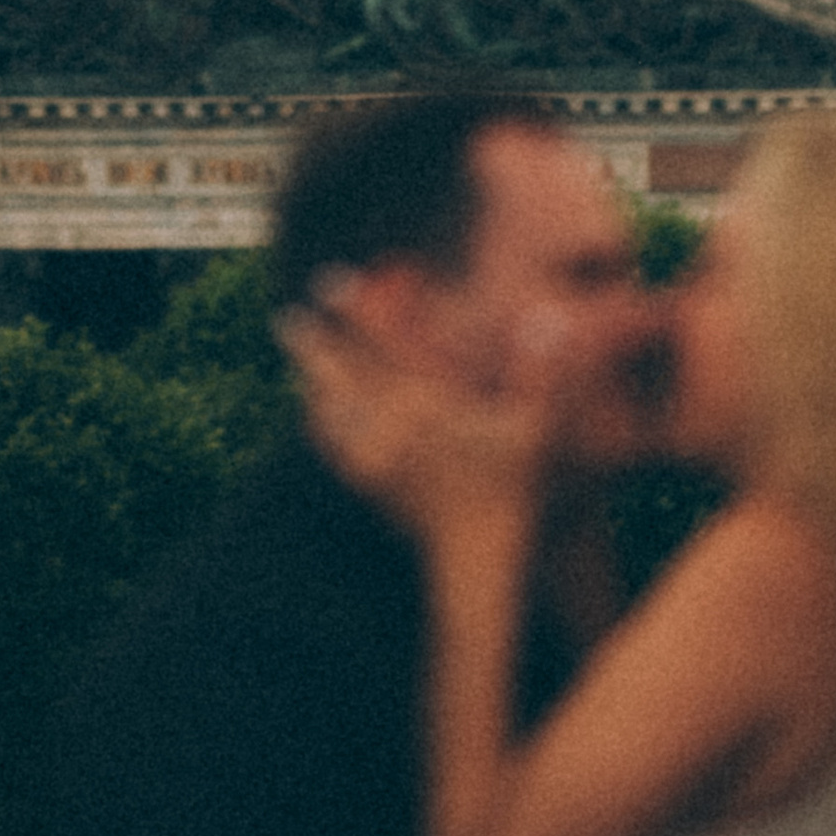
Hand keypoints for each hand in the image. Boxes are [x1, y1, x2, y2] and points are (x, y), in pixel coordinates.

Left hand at [280, 270, 561, 546]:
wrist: (479, 555)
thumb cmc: (511, 487)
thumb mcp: (536, 427)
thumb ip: (544, 371)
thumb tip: (551, 317)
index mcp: (427, 402)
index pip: (382, 344)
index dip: (354, 309)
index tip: (328, 279)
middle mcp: (392, 426)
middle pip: (340, 373)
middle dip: (312, 344)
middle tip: (284, 317)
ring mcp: (375, 458)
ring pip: (328, 408)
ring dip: (310, 380)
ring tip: (295, 357)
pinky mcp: (368, 485)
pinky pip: (332, 445)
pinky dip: (319, 421)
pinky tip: (313, 411)